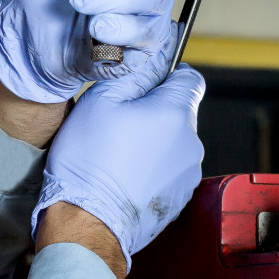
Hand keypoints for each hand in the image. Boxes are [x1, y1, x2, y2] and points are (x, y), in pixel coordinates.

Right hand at [34, 51, 204, 271]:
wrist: (88, 222)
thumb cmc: (88, 161)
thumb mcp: (100, 100)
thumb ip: (134, 72)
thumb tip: (155, 56)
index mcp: (175, 113)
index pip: (190, 77)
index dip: (168, 75)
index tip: (146, 83)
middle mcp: (191, 142)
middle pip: (180, 112)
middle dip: (155, 111)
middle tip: (120, 122)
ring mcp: (188, 173)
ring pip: (174, 142)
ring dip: (154, 141)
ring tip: (119, 153)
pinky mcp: (181, 197)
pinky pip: (170, 169)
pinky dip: (153, 168)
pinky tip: (126, 175)